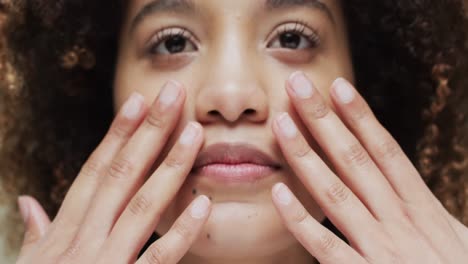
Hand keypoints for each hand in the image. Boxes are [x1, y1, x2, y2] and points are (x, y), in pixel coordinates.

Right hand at [16, 81, 210, 263]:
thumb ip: (34, 234)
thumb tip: (28, 203)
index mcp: (63, 231)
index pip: (96, 170)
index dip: (117, 134)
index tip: (139, 102)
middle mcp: (81, 239)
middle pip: (121, 174)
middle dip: (148, 132)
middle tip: (173, 95)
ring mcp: (102, 263)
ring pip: (141, 206)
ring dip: (170, 168)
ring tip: (195, 134)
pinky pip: (156, 259)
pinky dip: (180, 232)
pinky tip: (203, 204)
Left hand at [271, 72, 467, 262]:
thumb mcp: (452, 235)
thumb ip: (423, 208)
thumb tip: (399, 181)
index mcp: (420, 207)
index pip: (384, 150)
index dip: (360, 116)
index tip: (338, 87)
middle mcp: (398, 219)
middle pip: (355, 159)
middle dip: (324, 120)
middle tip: (297, 85)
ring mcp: (381, 248)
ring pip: (336, 192)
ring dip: (306, 156)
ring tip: (281, 124)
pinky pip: (326, 246)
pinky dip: (301, 221)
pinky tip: (278, 195)